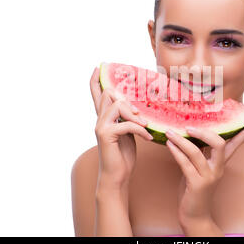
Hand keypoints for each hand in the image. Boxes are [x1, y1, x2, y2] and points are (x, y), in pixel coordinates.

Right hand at [90, 66, 153, 189]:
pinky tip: (147, 138)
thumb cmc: (123, 155)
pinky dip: (140, 130)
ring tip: (144, 126)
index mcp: (104, 118)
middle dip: (127, 100)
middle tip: (138, 115)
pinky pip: (126, 124)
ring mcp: (101, 127)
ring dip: (135, 115)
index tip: (97, 67)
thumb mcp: (128, 133)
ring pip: (117, 105)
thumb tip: (137, 109)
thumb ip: (127, 119)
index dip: (96, 81)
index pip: (97, 95)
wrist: (118, 176)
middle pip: (108, 94)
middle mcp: (99, 120)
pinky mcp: (106, 135)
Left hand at [165, 118, 243, 224]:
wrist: (195, 215)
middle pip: (219, 144)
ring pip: (196, 153)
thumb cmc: (195, 189)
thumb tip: (191, 134)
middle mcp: (217, 169)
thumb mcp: (200, 168)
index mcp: (221, 163)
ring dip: (181, 141)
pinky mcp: (196, 184)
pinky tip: (169, 145)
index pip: (236, 144)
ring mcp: (208, 177)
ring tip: (170, 133)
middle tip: (188, 126)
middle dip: (204, 133)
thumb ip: (200, 153)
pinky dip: (176, 152)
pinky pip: (185, 164)